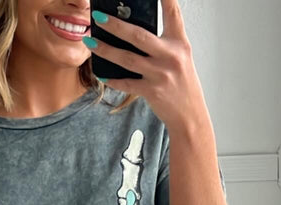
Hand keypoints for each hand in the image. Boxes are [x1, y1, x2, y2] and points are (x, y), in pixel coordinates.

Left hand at [86, 0, 211, 137]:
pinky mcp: (151, 91)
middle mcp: (171, 56)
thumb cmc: (183, 86)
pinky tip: (101, 73)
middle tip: (98, 17)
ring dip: (106, 50)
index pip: (173, 14)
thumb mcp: (180, 59)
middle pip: (138, 35)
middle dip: (115, 25)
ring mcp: (160, 74)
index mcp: (180, 44)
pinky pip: (126, 83)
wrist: (190, 116)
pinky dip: (112, 79)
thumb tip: (135, 33)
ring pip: (127, 58)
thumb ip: (163, 45)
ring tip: (90, 42)